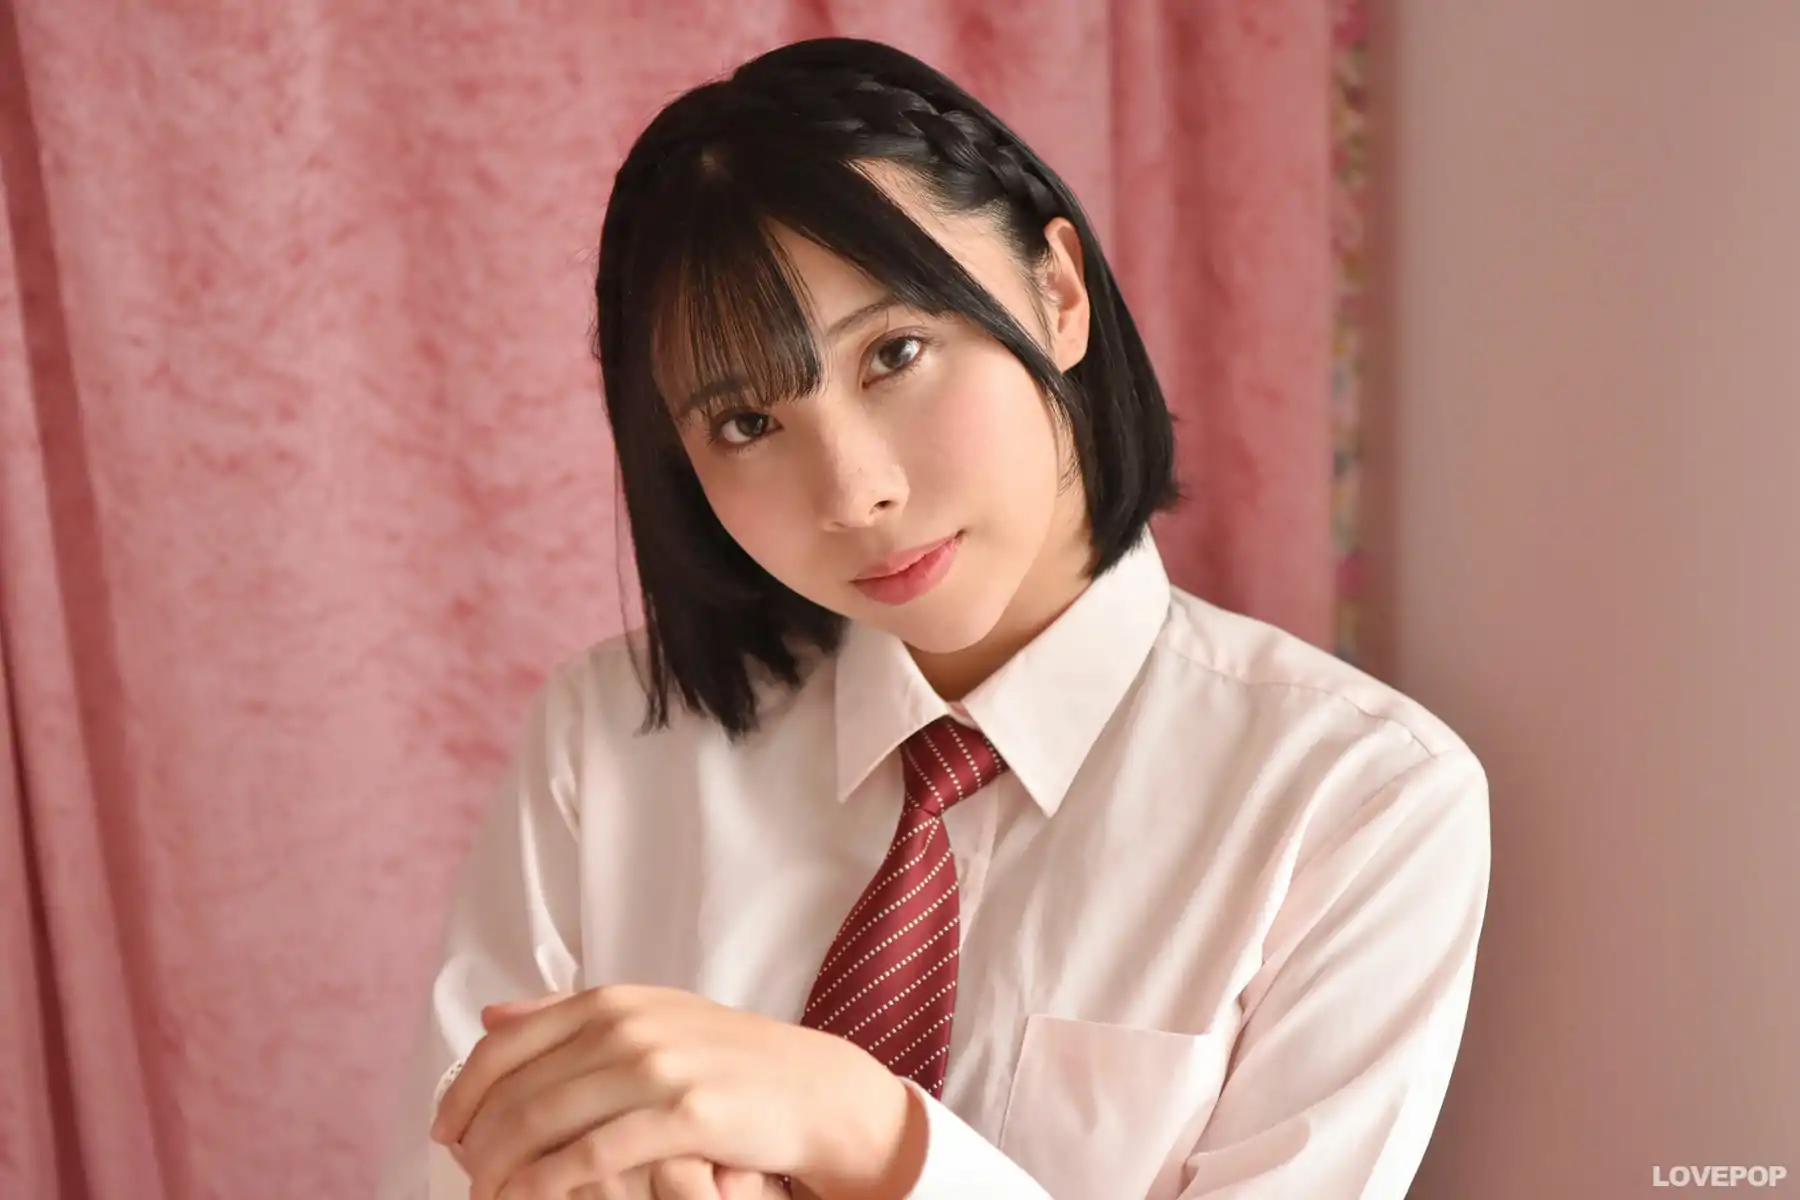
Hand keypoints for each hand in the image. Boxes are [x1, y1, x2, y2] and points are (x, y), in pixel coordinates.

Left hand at [432, 986, 912, 1199]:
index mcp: (612, 1001)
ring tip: (488, 1198)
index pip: (505, 1044)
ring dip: (501, 1171)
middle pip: (517, 1090)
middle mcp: (628, 1025)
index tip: (446, 1132)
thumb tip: (491, 1017)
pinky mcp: (683, 1116)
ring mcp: (657, 1068)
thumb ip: (569, 1017)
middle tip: (464, 1178)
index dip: (464, 1093)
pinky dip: (546, 1185)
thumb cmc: (726, 1060)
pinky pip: (590, 1157)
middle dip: (477, 1143)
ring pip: (543, 1125)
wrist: (813, 1089)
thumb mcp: (649, 1018)